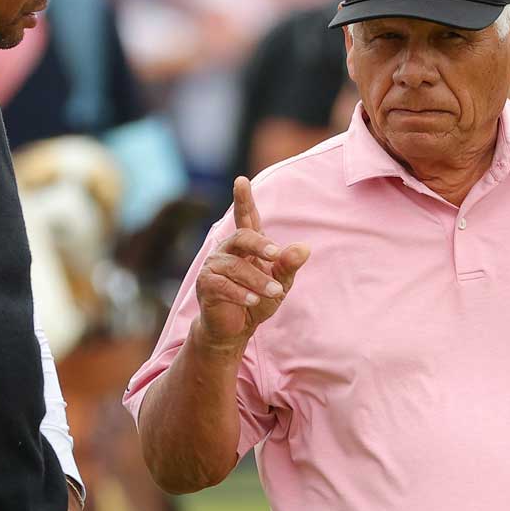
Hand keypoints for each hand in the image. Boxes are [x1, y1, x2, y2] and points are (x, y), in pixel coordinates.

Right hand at [194, 177, 310, 355]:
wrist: (234, 329)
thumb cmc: (257, 300)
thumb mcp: (280, 284)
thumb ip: (288, 266)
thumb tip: (303, 248)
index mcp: (246, 245)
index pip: (246, 217)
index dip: (243, 199)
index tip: (241, 180)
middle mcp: (227, 250)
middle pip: (242, 236)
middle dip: (260, 245)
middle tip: (276, 255)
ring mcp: (213, 266)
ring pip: (236, 265)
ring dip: (257, 280)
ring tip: (275, 292)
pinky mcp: (205, 285)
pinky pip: (222, 284)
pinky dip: (240, 292)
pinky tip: (253, 300)